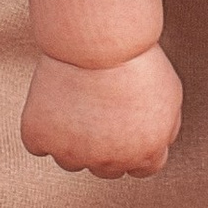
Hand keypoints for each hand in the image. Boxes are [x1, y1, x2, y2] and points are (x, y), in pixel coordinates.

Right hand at [20, 42, 184, 178]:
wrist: (98, 39)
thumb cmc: (134, 58)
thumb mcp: (170, 93)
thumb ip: (165, 127)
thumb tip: (159, 141)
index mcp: (146, 153)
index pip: (142, 169)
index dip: (134, 145)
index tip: (125, 126)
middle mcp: (109, 161)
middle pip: (105, 169)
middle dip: (104, 144)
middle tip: (100, 109)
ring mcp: (72, 153)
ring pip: (70, 161)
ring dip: (72, 140)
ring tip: (77, 102)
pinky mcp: (41, 138)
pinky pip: (37, 144)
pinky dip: (42, 126)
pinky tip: (54, 103)